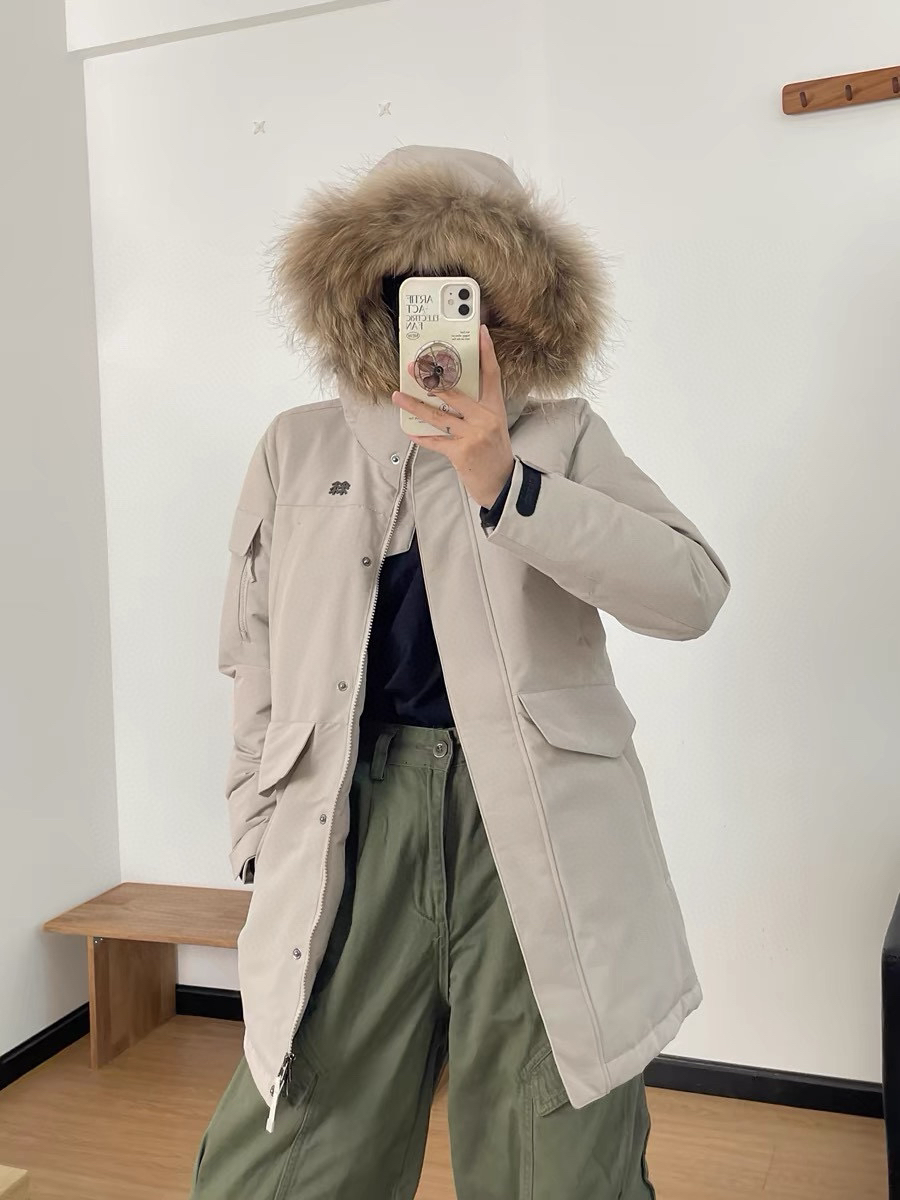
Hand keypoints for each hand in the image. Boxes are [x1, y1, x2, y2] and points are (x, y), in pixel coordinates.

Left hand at [391, 325, 514, 509]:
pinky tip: (408, 429)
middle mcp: (485, 418)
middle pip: (455, 392)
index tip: (480, 332)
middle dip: (431, 378)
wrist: (501, 483)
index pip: (492, 374)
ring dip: (415, 405)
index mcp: (495, 408)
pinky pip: (435, 441)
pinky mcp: (461, 452)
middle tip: (414, 366)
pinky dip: (420, 436)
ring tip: (398, 396)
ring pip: (438, 415)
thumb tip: (448, 390)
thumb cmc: (493, 451)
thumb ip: (476, 407)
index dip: (486, 352)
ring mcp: (473, 435)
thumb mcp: (493, 424)